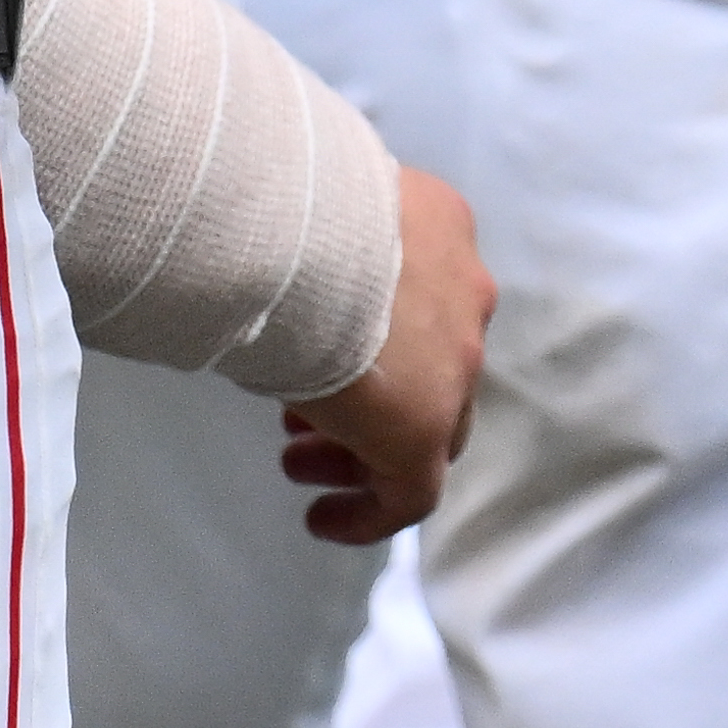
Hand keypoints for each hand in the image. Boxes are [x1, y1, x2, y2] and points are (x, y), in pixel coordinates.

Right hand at [281, 164, 495, 543]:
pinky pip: (412, 489)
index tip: (323, 349)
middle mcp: (463, 294)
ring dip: (362, 448)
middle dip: (371, 393)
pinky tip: (324, 520)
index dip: (375, 333)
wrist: (300, 239)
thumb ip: (315, 242)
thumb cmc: (284, 207)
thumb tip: (264, 261)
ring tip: (298, 463)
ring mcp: (455, 364)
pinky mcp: (426, 430)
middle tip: (303, 418)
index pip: (423, 297)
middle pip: (431, 366)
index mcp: (440, 229)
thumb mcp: (311, 214)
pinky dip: (372, 510)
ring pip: (426, 425)